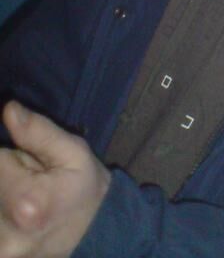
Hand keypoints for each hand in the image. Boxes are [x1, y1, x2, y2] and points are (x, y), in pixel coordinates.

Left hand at [0, 102, 109, 257]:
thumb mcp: (73, 151)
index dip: (12, 153)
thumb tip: (8, 109)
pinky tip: (20, 208)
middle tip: (33, 178)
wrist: (94, 234)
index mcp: (25, 201)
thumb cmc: (85, 188)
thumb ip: (38, 132)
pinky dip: (4, 210)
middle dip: (7, 173)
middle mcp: (4, 232)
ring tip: (27, 193)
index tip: (30, 159)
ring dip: (5, 191)